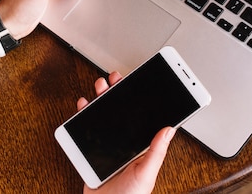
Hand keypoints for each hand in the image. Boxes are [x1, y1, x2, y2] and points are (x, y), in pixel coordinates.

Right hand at [78, 72, 174, 193]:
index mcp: (141, 146)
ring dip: (101, 98)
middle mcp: (124, 142)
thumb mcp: (146, 173)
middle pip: (122, 111)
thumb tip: (168, 128)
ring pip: (103, 115)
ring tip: (100, 86)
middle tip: (116, 78)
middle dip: (119, 91)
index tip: (147, 80)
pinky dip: (83, 113)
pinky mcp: (90, 149)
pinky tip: (84, 105)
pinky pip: (86, 127)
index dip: (145, 99)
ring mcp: (106, 144)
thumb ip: (156, 152)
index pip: (144, 117)